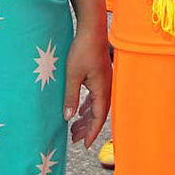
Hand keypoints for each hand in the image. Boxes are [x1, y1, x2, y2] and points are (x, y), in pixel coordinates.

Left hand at [63, 24, 111, 146]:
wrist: (92, 29)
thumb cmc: (82, 50)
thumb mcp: (72, 75)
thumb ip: (71, 97)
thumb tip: (68, 118)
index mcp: (102, 89)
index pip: (98, 117)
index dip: (92, 132)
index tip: (85, 145)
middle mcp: (106, 88)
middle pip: (98, 114)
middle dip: (87, 128)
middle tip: (75, 140)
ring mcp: (104, 81)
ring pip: (96, 106)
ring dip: (86, 117)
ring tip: (75, 128)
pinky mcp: (100, 75)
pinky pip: (95, 97)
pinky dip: (87, 106)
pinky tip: (79, 111)